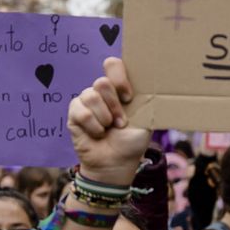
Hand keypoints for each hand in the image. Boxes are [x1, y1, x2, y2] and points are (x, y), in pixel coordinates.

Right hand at [67, 56, 152, 185]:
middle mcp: (101, 93)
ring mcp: (86, 102)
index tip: (128, 97)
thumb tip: (155, 83)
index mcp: (118, 89)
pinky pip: (80, 111)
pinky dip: (92, 126)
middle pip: (101, 82)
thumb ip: (146, 100)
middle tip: (120, 123)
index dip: (119, 78)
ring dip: (104, 117)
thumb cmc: (131, 143)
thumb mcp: (146, 120)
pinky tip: (97, 134)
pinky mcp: (74, 114)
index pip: (112, 65)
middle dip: (114, 106)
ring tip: (108, 129)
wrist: (116, 164)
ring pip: (90, 96)